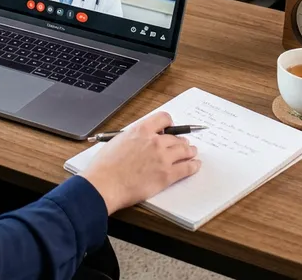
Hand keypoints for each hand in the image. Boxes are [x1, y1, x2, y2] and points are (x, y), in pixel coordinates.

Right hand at [82, 112, 200, 214]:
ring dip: (190, 151)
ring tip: (193, 152)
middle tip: (184, 144)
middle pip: (176, 137)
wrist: (106, 183)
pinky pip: (187, 168)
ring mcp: (163, 158)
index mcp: (140, 130)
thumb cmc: (106, 165)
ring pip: (185, 151)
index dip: (169, 124)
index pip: (163, 119)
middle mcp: (154, 141)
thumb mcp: (118, 140)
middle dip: (181, 140)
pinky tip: (195, 165)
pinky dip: (193, 166)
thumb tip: (141, 140)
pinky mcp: (167, 175)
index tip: (171, 128)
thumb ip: (133, 137)